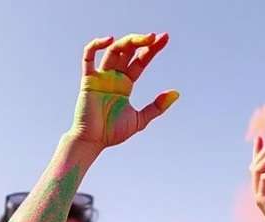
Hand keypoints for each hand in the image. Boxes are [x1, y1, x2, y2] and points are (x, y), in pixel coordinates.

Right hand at [69, 33, 177, 149]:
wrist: (93, 142)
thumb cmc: (112, 133)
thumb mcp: (140, 119)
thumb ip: (157, 107)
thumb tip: (176, 93)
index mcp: (125, 84)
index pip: (140, 61)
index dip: (152, 50)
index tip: (165, 38)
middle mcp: (113, 77)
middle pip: (128, 51)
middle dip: (142, 42)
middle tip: (157, 37)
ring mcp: (100, 77)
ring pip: (113, 50)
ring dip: (128, 41)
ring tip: (145, 39)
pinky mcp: (88, 80)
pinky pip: (88, 57)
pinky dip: (96, 45)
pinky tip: (110, 40)